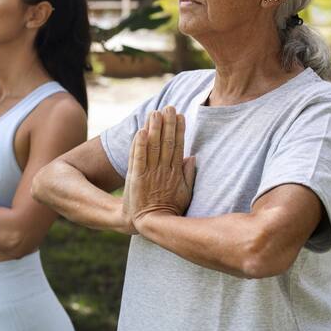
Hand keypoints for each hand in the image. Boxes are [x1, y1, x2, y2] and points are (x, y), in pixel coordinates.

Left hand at [123, 107, 195, 226]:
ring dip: (154, 129)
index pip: (178, 146)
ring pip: (153, 147)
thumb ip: (189, 175)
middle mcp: (163, 171)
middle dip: (168, 124)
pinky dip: (139, 145)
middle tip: (168, 107)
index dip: (179, 130)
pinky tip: (141, 131)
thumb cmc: (169, 208)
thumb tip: (193, 157)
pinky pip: (138, 158)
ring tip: (155, 112)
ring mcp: (150, 173)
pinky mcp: (137, 178)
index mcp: (175, 173)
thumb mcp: (185, 193)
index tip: (180, 116)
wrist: (149, 223)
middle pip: (167, 143)